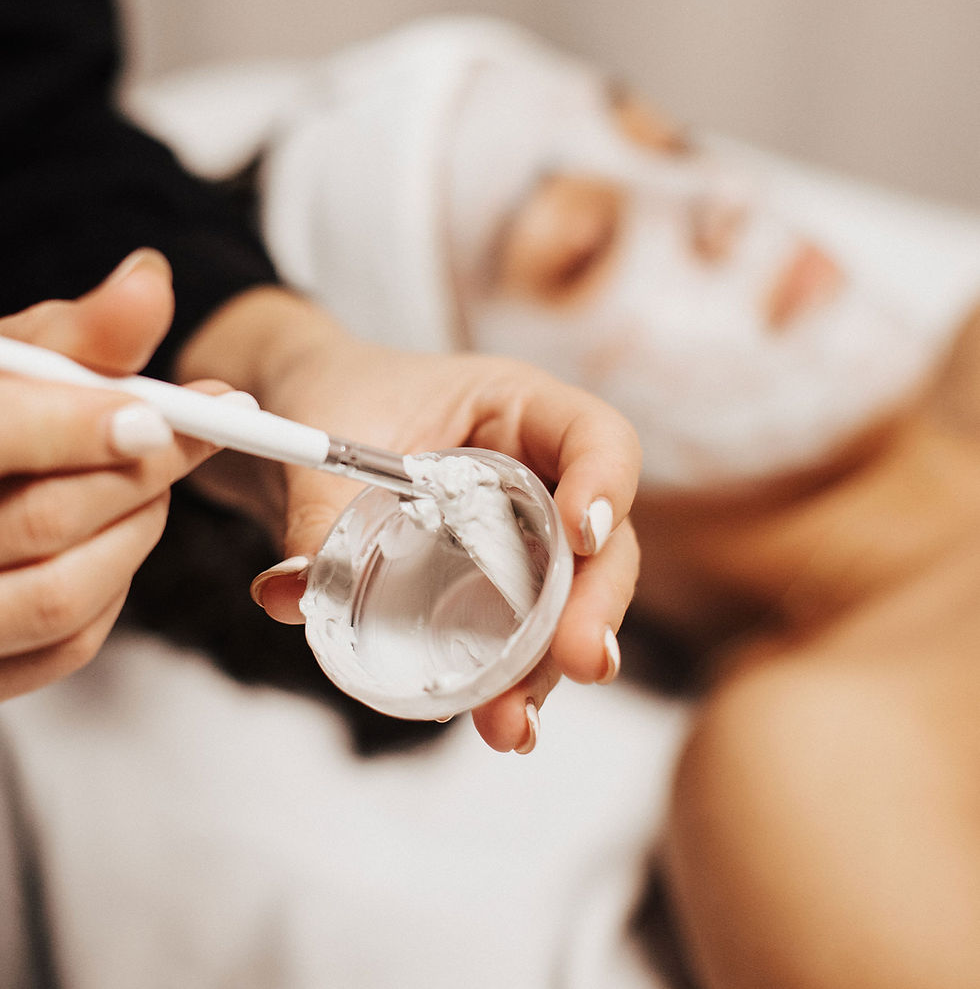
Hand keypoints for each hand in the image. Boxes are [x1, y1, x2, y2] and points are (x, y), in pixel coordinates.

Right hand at [0, 250, 223, 699]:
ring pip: (59, 597)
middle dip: (142, 473)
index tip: (158, 416)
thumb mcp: (15, 360)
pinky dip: (113, 589)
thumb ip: (82, 332)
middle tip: (206, 427)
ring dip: (135, 531)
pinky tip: (118, 536)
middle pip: (43, 521)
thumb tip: (149, 281)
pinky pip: (63, 646)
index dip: (80, 429)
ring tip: (153, 478)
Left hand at [178, 288, 641, 752]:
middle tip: (583, 660)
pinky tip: (500, 722)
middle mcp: (538, 474)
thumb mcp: (324, 439)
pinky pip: (518, 638)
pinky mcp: (493, 590)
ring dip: (548, 667)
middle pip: (601, 540)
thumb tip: (294, 592)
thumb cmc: (333, 396)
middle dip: (595, 605)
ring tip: (514, 722)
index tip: (582, 533)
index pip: (594, 435)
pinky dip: (512, 682)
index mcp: (517, 407)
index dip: (604, 482)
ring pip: (567, 605)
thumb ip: (316, 510)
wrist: (301, 425)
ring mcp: (523, 537)